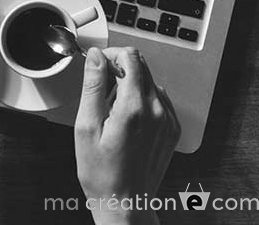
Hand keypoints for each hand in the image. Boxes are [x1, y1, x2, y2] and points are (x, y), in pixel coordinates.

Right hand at [75, 47, 180, 224]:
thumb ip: (92, 86)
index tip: (99, 63)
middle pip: (141, 65)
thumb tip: (96, 58)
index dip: (111, 54)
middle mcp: (156, 110)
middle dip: (119, 68)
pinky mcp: (173, 128)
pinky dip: (142, 98)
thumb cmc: (102, 173)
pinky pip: (158, 98)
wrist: (125, 204)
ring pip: (149, 80)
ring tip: (112, 108)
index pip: (130, 57)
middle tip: (102, 88)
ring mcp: (168, 119)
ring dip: (130, 84)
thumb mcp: (86, 127)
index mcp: (134, 108)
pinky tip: (128, 117)